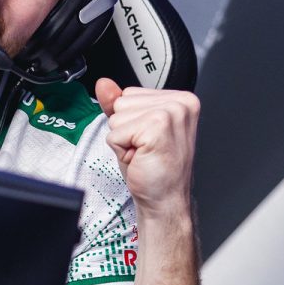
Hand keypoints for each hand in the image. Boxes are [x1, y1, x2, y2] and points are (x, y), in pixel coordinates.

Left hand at [94, 78, 198, 216]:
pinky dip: (121, 150)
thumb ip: (118, 104)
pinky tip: (141, 158)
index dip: (130, 121)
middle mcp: (179, 102)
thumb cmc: (154, 169)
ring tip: (144, 154)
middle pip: (121, 102)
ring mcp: (170, 113)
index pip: (130, 93)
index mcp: (179, 99)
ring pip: (117, 116)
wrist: (165, 200)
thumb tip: (104, 84)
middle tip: (145, 149)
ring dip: (124, 140)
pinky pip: (115, 133)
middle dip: (126, 130)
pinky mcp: (157, 127)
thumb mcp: (132, 130)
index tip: (148, 139)